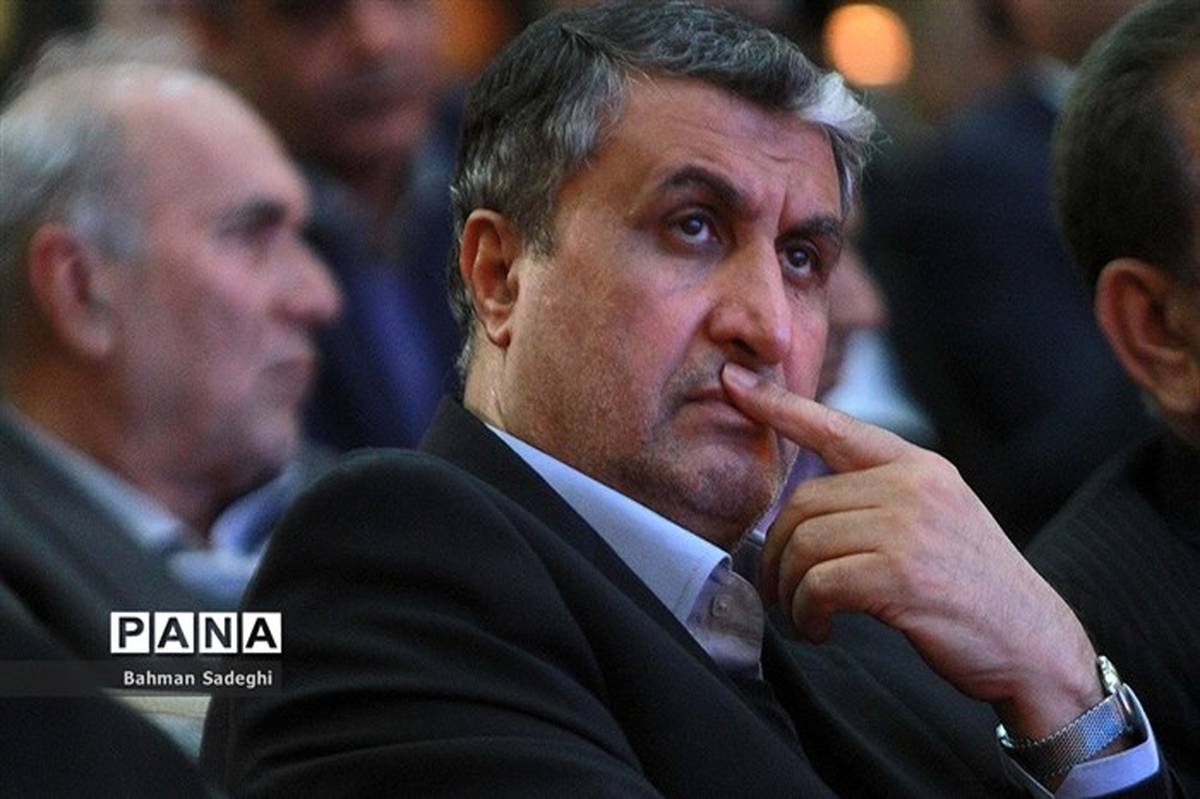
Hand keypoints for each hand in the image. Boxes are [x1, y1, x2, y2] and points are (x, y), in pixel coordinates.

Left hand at [721, 362, 1101, 738]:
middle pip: (801, 502)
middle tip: (777, 590)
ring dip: (788, 589)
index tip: (733, 383)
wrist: (1035, 647)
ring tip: (802, 614)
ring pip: (803, 543)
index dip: (778, 406)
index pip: (836, 427)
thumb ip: (882, 498)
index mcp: (920, 467)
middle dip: (775, 552)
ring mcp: (908, 527)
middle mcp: (913, 486)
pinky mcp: (900, 575)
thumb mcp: (938, 521)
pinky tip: (821, 629)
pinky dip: (806, 613)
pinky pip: (817, 584)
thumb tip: (805, 505)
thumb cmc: (974, 591)